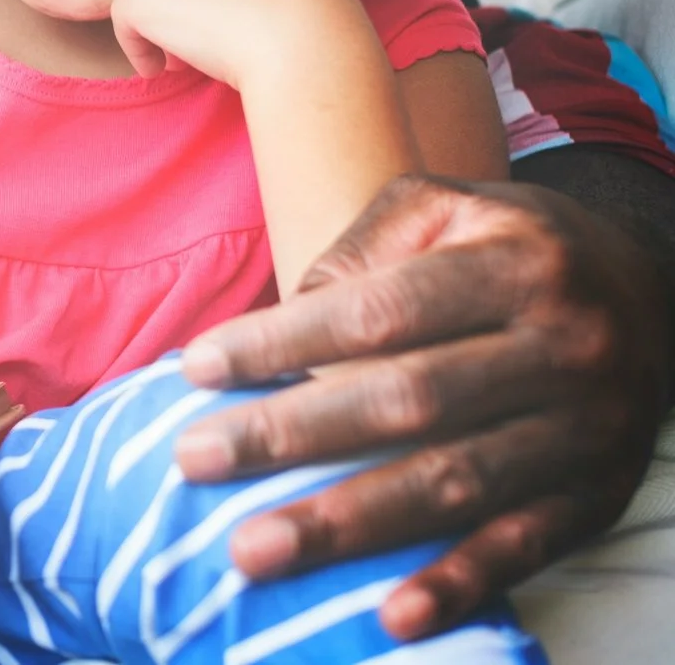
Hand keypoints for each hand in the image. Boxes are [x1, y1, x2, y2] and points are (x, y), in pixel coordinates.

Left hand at [174, 174, 671, 639]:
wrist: (650, 293)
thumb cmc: (505, 246)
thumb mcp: (444, 208)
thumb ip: (361, 250)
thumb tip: (282, 325)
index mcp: (514, 264)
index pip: (379, 311)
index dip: (284, 343)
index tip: (196, 370)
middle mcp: (560, 347)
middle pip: (408, 401)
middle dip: (291, 436)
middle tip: (193, 460)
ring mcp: (584, 431)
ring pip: (454, 484)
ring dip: (349, 525)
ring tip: (252, 549)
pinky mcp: (596, 498)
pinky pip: (523, 547)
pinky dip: (459, 584)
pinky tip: (391, 615)